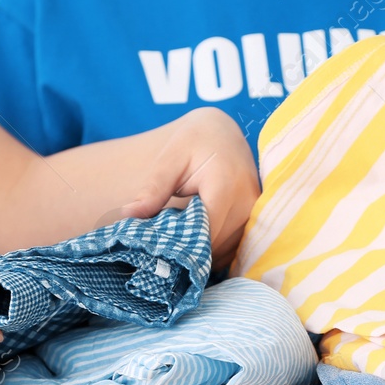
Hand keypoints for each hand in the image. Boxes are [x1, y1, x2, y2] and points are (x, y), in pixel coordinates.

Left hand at [119, 107, 260, 263]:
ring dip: (202, 250)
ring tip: (182, 237)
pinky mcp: (256, 220)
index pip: (204, 233)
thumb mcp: (169, 160)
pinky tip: (198, 237)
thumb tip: (128, 214)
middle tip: (164, 244)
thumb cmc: (193, 143)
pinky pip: (234, 247)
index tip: (159, 249)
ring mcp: (255, 212)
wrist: (223, 134)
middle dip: (188, 249)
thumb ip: (152, 189)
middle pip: (214, 244)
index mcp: (224, 185)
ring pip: (225, 250)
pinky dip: (214, 248)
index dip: (181, 246)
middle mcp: (247, 201)